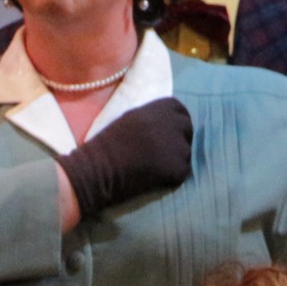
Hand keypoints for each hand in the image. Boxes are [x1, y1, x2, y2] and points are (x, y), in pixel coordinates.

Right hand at [56, 98, 192, 218]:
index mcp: (160, 107)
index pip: (181, 112)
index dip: (176, 124)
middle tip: (165, 154)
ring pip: (185, 153)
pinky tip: (155, 178)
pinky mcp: (177, 167)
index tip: (168, 134)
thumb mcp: (132, 118)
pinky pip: (182, 172)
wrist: (98, 168)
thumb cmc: (108, 144)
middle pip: (188, 131)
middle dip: (179, 141)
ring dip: (175, 160)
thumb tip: (166, 124)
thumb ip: (152, 118)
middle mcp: (172, 123)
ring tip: (155, 167)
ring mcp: (177, 146)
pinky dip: (172, 177)